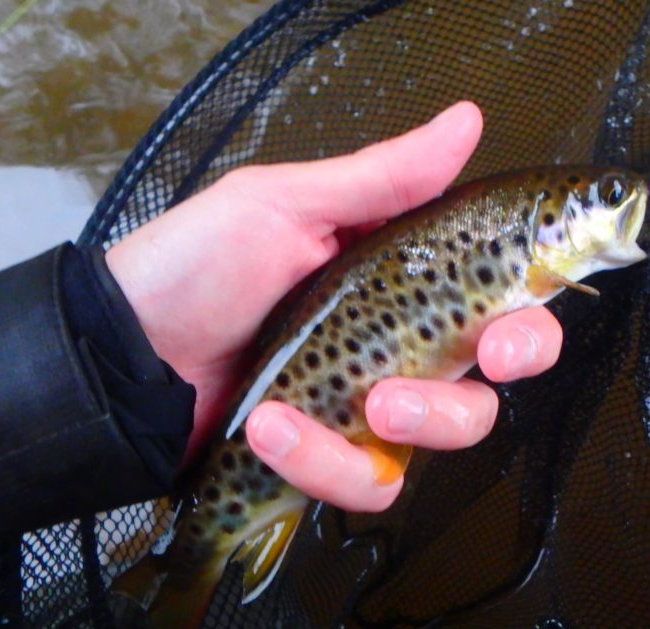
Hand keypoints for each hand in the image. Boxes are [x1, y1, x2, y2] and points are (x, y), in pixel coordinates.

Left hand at [105, 101, 562, 511]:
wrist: (121, 355)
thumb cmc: (192, 267)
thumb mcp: (283, 205)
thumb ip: (381, 178)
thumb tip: (463, 124)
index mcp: (399, 279)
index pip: (496, 300)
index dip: (528, 319)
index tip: (512, 327)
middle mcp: (396, 346)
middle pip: (490, 382)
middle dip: (497, 376)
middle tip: (475, 363)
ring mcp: (365, 408)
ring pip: (445, 437)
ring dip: (411, 421)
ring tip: (349, 398)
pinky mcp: (329, 458)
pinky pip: (369, 482)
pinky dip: (324, 461)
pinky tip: (273, 428)